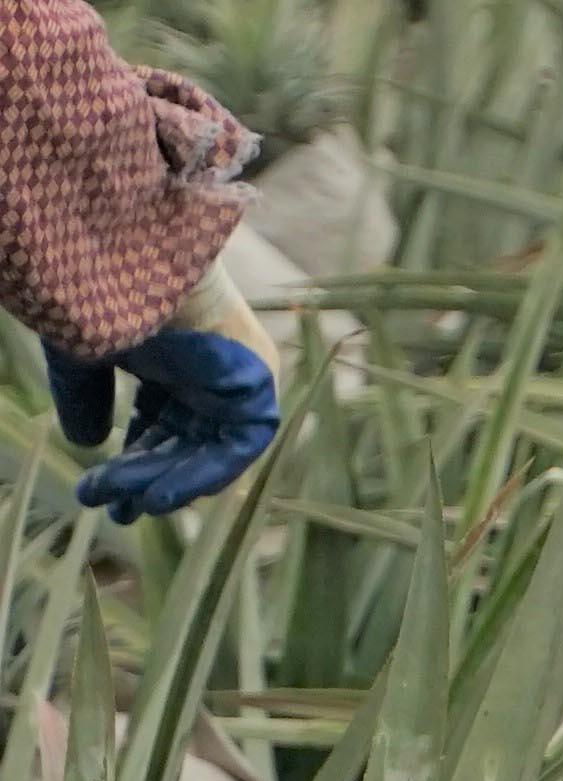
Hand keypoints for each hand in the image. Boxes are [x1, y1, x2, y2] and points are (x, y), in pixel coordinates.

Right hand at [50, 323, 276, 520]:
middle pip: (184, 441)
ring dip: (168, 481)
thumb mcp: (88, 358)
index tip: (103, 490)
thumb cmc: (108, 301)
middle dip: (147, 478)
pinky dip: (206, 473)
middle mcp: (212, 372)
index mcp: (177, 360)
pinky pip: (243, 446)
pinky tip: (162, 496)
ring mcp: (238, 379)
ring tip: (130, 504)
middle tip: (113, 510)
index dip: (134, 459)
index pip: (162, 423)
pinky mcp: (260, 385)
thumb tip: (84, 442)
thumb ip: (86, 399)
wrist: (135, 271)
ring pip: (208, 449)